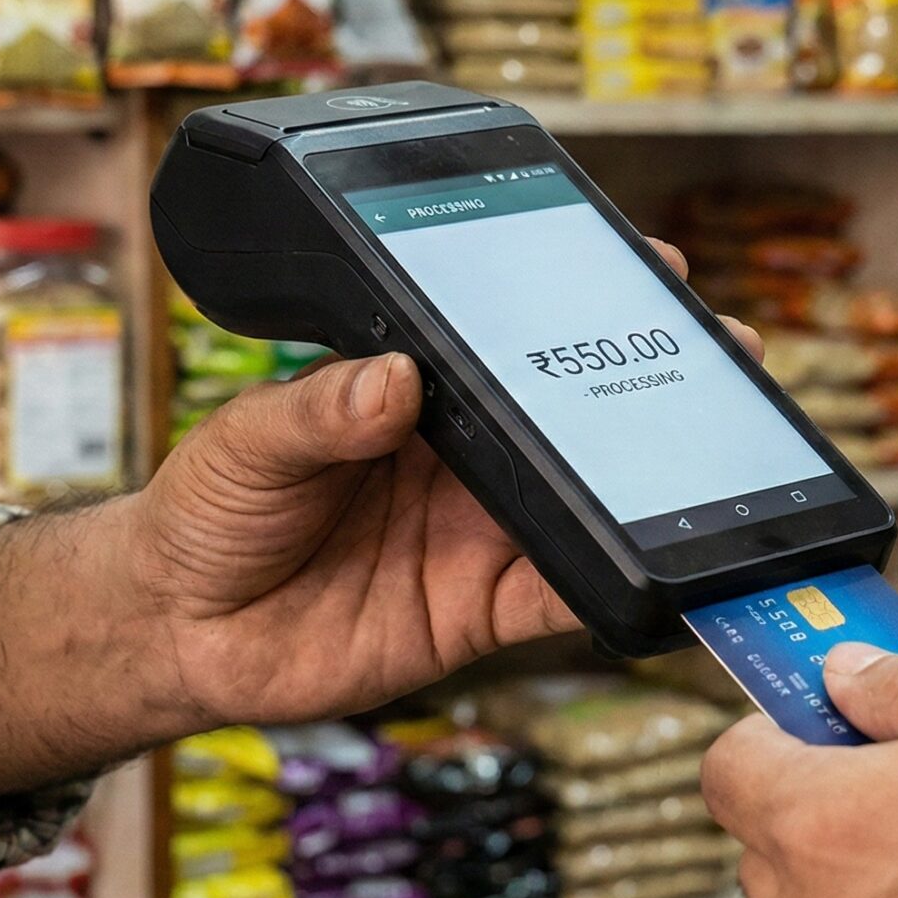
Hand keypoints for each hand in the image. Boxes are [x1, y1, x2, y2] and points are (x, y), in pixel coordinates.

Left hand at [0, 242, 757, 800]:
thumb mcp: (246, 440)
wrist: (178, 631)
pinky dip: (610, 583)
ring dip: (651, 480)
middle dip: (645, 379)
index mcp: (414, 393)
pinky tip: (654, 565)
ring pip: (586, 500)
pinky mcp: (480, 611)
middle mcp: (462, 459)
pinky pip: (560, 594)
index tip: (641, 265)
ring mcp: (479, 534)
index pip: (506, 340)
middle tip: (720, 347)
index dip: (574, 306)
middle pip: (570, 414)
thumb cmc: (208, 511)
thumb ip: (316, 410)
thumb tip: (392, 380)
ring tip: (716, 449)